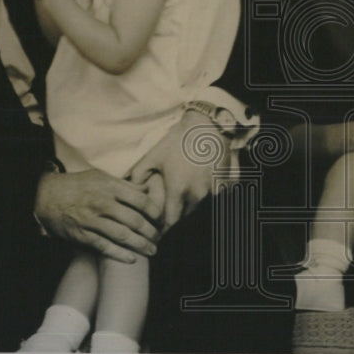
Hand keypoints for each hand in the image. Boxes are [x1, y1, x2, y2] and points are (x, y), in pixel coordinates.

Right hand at [34, 169, 161, 261]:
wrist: (45, 195)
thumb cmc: (77, 185)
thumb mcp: (101, 177)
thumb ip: (124, 185)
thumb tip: (147, 190)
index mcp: (110, 187)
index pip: (141, 201)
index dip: (154, 212)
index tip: (160, 219)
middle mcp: (102, 203)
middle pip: (135, 220)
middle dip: (150, 232)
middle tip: (158, 237)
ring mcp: (92, 220)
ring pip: (122, 236)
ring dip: (140, 245)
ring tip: (151, 250)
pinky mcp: (82, 235)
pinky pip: (104, 247)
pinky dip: (120, 254)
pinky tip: (132, 259)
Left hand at [127, 110, 228, 233]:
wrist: (207, 126)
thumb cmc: (178, 141)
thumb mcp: (154, 155)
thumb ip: (138, 175)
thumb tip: (130, 190)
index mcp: (178, 190)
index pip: (170, 223)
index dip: (163, 227)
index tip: (157, 226)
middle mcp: (196, 195)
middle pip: (184, 217)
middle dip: (175, 217)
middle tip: (167, 211)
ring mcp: (212, 191)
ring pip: (197, 209)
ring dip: (189, 207)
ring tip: (181, 197)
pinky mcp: (223, 186)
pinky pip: (210, 199)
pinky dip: (203, 198)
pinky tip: (197, 186)